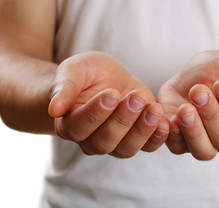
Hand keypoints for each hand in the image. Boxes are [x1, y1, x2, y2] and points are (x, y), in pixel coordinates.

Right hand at [48, 51, 168, 157]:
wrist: (107, 78)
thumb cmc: (87, 74)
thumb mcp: (74, 70)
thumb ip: (64, 87)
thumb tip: (54, 109)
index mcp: (70, 124)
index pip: (79, 127)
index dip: (96, 113)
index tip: (111, 94)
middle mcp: (91, 140)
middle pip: (105, 141)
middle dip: (123, 120)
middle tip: (136, 98)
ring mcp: (116, 143)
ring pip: (126, 148)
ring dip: (142, 130)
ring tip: (154, 108)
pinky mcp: (138, 138)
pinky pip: (147, 147)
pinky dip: (157, 138)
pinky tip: (164, 123)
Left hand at [158, 50, 218, 159]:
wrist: (198, 73)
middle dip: (212, 115)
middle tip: (198, 91)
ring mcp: (205, 142)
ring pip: (204, 151)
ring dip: (194, 131)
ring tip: (185, 109)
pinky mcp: (181, 140)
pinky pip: (178, 147)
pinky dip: (173, 136)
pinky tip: (170, 119)